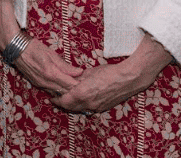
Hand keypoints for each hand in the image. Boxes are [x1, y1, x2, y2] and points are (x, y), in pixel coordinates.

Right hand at [12, 38, 83, 97]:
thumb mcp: (51, 53)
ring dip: (66, 90)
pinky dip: (58, 89)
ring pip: (58, 92)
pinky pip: (51, 90)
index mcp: (51, 73)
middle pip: (65, 91)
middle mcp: (45, 82)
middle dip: (74, 89)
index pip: (70, 85)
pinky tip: (63, 85)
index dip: (80, 85)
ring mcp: (40, 84)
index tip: (87, 82)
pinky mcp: (36, 84)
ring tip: (75, 85)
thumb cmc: (33, 47)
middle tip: (84, 85)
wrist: (15, 48)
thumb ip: (65, 65)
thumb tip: (79, 72)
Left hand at [53, 36, 170, 113]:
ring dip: (72, 105)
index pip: (63, 101)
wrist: (129, 79)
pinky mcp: (103, 108)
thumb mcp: (88, 73)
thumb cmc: (109, 72)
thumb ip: (76, 78)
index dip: (56, 100)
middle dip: (62, 103)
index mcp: (81, 94)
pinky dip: (82, 105)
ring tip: (68, 99)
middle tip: (56, 98)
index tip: (51, 97)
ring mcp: (96, 107)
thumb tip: (68, 80)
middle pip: (70, 107)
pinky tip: (82, 99)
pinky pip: (88, 109)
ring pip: (79, 109)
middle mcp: (87, 104)